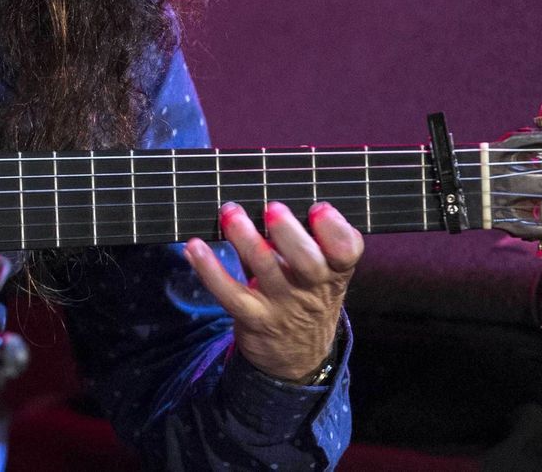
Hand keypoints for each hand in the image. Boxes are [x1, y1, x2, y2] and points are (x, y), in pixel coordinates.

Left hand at [184, 201, 363, 380]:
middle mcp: (312, 288)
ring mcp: (282, 304)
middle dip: (289, 233)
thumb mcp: (321, 269)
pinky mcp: (253, 318)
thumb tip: (273, 189)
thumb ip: (307, 237)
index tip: (319, 208)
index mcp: (334, 270)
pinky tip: (195, 247)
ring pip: (264, 269)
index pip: (347, 251)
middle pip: (307, 261)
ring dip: (244, 238)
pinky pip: (230, 294)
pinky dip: (209, 269)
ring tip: (230, 213)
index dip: (335, 230)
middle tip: (272, 208)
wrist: (297, 353)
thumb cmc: (304, 291)